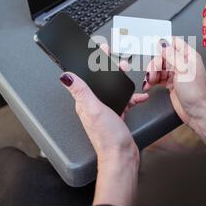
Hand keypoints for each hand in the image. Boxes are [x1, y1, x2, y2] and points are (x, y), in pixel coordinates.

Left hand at [60, 44, 147, 205]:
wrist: (122, 156)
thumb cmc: (107, 137)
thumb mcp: (93, 109)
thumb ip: (81, 91)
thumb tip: (65, 76)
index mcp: (85, 102)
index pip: (86, 77)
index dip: (92, 62)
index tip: (98, 49)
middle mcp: (93, 105)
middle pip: (101, 81)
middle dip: (109, 68)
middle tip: (117, 58)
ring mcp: (105, 111)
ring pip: (113, 89)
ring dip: (121, 81)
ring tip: (129, 73)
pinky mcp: (117, 116)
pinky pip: (124, 102)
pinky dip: (132, 97)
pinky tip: (140, 97)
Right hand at [143, 38, 205, 146]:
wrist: (197, 112)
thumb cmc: (196, 93)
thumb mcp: (183, 70)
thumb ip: (172, 55)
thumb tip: (162, 44)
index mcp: (189, 56)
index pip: (174, 43)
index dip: (163, 45)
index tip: (153, 50)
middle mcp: (183, 64)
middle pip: (163, 56)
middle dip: (155, 64)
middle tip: (152, 73)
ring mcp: (177, 74)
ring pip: (159, 67)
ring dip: (152, 73)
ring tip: (150, 81)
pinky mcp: (171, 83)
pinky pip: (158, 78)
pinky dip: (152, 81)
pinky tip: (149, 85)